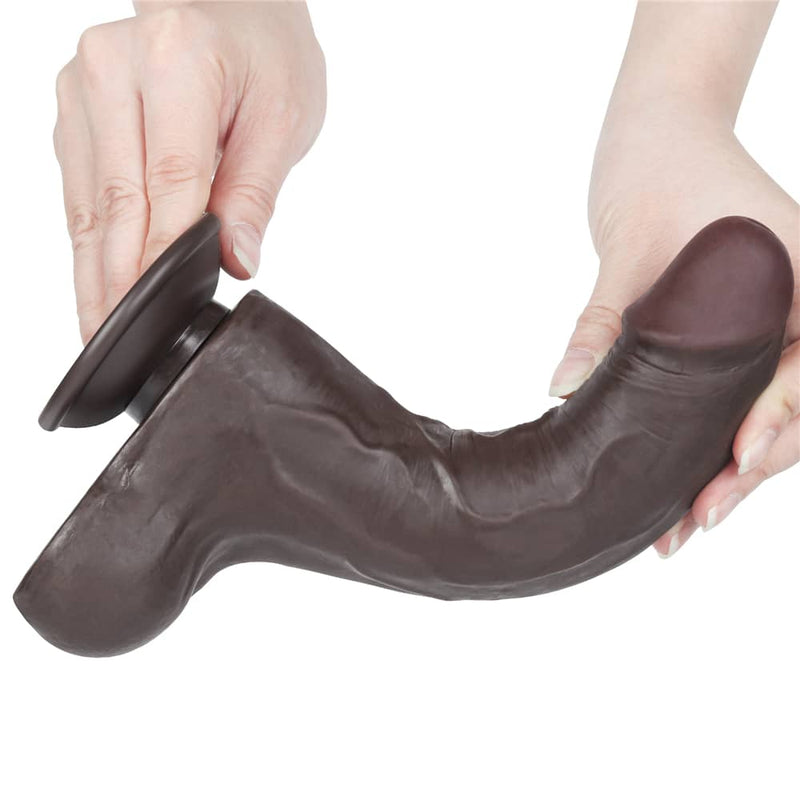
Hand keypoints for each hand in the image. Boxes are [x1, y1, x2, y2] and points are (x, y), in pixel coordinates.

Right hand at [54, 1, 325, 342]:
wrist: (233, 5)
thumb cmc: (266, 55)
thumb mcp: (284, 120)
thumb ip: (254, 194)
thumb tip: (234, 261)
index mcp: (175, 61)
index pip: (168, 181)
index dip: (160, 256)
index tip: (153, 310)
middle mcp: (112, 67)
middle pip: (115, 198)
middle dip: (115, 278)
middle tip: (112, 338)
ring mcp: (82, 87)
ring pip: (88, 201)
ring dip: (92, 268)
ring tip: (97, 327)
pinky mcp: (75, 110)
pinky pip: (80, 189)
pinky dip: (90, 240)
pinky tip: (94, 280)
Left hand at [549, 103, 798, 556]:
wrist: (656, 133)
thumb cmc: (656, 168)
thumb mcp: (630, 244)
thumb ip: (605, 319)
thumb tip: (563, 387)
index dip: (777, 417)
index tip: (736, 461)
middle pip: (795, 402)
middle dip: (752, 467)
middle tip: (697, 520)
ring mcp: (775, 323)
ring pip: (770, 409)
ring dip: (735, 468)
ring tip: (684, 526)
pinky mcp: (741, 336)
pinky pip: (740, 394)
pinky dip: (715, 439)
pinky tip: (681, 483)